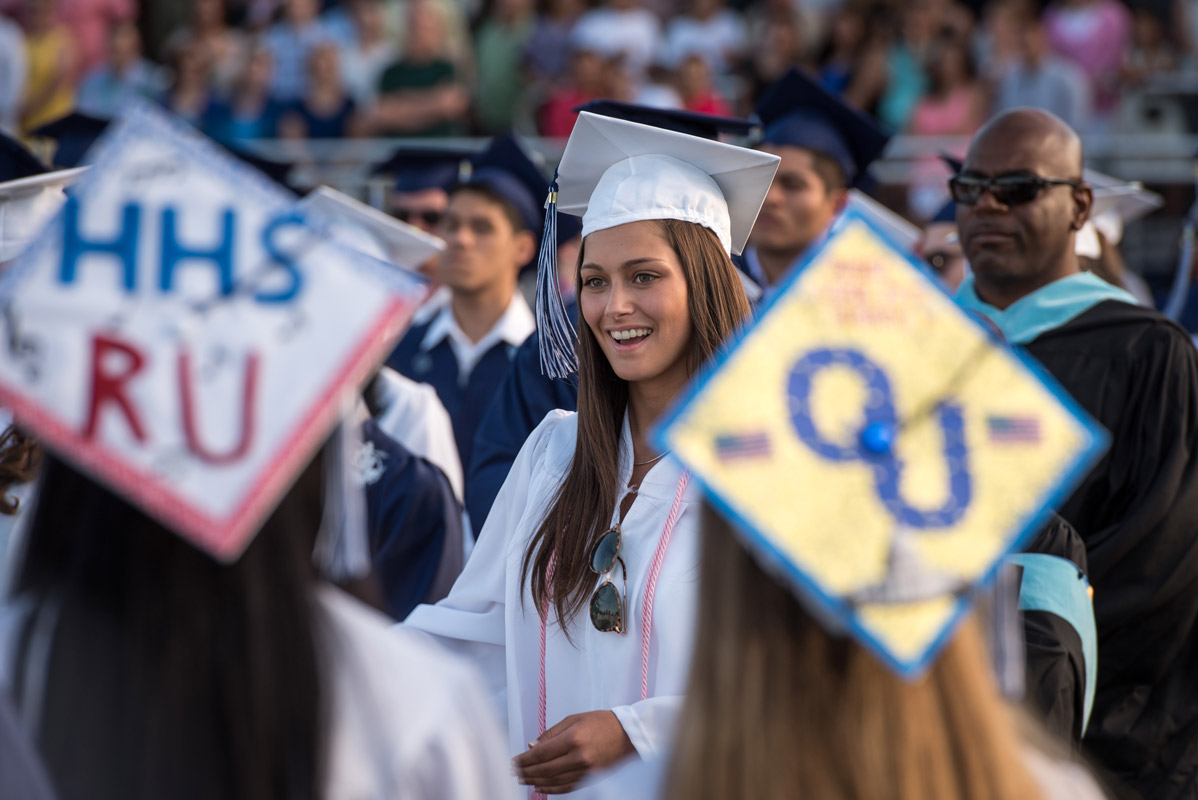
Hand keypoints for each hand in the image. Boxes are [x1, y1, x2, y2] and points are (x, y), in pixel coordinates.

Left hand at [512, 711, 635, 793]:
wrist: (628, 735)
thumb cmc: (600, 722)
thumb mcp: (574, 719)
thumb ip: (551, 733)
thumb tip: (531, 746)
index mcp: (573, 739)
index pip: (541, 753)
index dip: (524, 759)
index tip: (513, 761)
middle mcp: (578, 757)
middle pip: (545, 769)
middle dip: (526, 771)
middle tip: (513, 772)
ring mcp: (585, 771)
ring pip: (553, 781)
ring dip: (535, 781)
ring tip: (522, 779)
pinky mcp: (590, 779)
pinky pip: (566, 787)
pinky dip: (551, 789)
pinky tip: (539, 787)